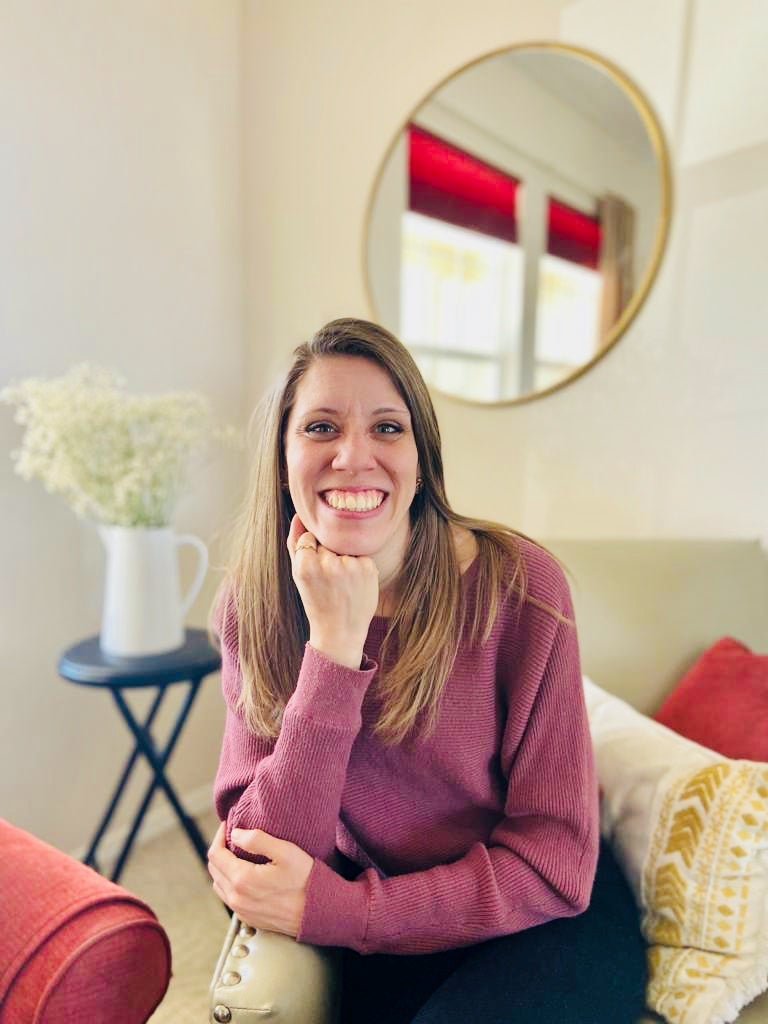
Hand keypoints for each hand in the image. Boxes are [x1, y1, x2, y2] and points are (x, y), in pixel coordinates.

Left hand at [207, 823, 313, 936]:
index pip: (216, 854)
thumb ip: (256, 840)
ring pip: (219, 884)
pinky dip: (229, 882)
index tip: (227, 824)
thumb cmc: (305, 880)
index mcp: (242, 880)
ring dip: (222, 867)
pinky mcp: (248, 918)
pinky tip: (243, 873)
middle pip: (214, 869)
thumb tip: (235, 834)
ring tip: (236, 853)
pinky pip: (228, 897)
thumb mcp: (285, 851)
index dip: (219, 836)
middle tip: (231, 836)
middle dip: (219, 849)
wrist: (318, 912)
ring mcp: (241, 911)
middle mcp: (236, 898)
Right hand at [286, 514, 378, 667]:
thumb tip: (299, 515)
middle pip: (328, 540)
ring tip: (342, 583)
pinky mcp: (368, 567)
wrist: (340, 630)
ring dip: (344, 558)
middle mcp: (328, 563)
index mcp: (305, 565)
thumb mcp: (298, 574)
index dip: (312, 553)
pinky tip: (354, 583)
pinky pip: (360, 553)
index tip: (315, 573)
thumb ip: (295, 543)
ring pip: (345, 546)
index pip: (309, 537)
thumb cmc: (316, 600)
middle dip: (328, 554)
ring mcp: (350, 565)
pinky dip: (358, 564)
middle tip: (329, 581)